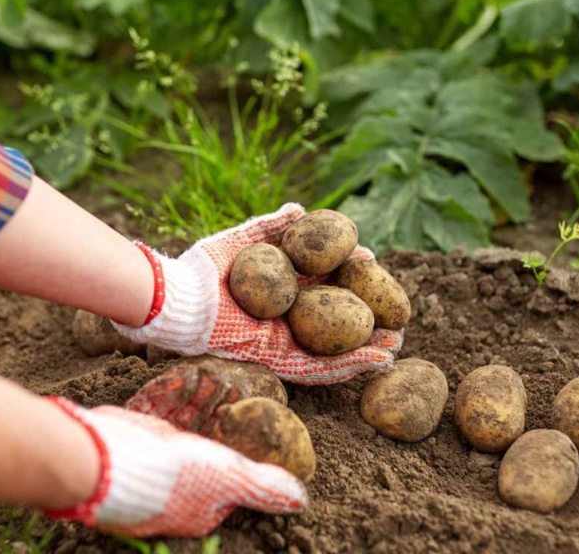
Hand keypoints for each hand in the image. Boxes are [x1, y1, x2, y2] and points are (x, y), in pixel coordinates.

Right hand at [43, 397, 305, 537]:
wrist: (100, 458)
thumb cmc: (171, 474)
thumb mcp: (228, 477)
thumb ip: (262, 486)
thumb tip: (301, 501)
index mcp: (203, 508)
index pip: (234, 478)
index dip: (244, 446)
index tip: (251, 417)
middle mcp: (178, 491)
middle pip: (207, 449)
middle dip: (219, 418)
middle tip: (232, 387)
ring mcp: (152, 467)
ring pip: (183, 429)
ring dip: (197, 403)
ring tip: (211, 377)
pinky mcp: (133, 443)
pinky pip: (158, 417)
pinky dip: (170, 398)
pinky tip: (180, 378)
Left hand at [112, 204, 401, 384]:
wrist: (182, 299)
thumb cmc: (205, 268)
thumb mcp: (244, 242)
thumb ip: (272, 227)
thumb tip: (300, 209)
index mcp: (279, 293)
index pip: (323, 288)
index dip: (348, 281)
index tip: (373, 268)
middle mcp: (284, 320)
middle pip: (333, 322)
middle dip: (365, 321)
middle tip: (396, 316)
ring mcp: (282, 342)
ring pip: (333, 350)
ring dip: (366, 349)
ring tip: (396, 345)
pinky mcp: (277, 360)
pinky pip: (318, 369)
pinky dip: (347, 366)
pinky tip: (376, 361)